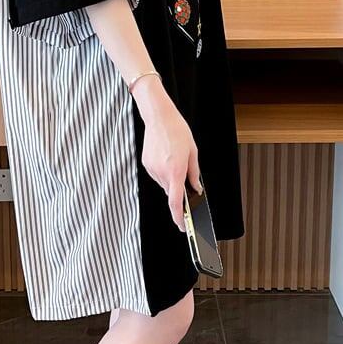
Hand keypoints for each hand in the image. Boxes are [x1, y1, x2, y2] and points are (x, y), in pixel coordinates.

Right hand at [131, 75, 202, 232]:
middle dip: (178, 189)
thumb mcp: (192, 152)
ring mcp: (152, 168)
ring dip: (171, 179)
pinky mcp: (146, 164)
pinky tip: (166, 157)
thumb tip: (196, 188)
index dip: (179, 217)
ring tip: (174, 159)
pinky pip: (157, 174)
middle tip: (184, 176)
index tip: (182, 226)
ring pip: (164, 183)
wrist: (159, 117)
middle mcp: (161, 172)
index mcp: (175, 170)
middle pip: (171, 192)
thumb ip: (194, 173)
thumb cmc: (177, 131)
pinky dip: (163, 171)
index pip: (175, 202)